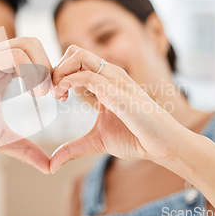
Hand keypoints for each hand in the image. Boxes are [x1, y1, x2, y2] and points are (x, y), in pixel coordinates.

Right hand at [0, 37, 52, 173]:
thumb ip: (24, 149)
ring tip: (42, 93)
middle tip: (54, 94)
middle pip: (34, 43)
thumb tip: (49, 167)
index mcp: (2, 71)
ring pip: (27, 44)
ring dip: (42, 68)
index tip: (57, 98)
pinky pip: (11, 55)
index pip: (35, 55)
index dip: (51, 74)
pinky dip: (29, 70)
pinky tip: (30, 92)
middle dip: (51, 67)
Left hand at [50, 45, 186, 172]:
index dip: (60, 74)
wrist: (162, 144)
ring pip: (78, 55)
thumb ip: (73, 148)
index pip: (76, 60)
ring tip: (57, 95)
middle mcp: (109, 75)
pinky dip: (68, 82)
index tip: (56, 96)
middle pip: (74, 51)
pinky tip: (64, 97)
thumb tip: (52, 164)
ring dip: (60, 72)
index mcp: (106, 81)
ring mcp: (114, 80)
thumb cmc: (136, 138)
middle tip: (53, 93)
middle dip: (57, 68)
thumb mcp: (96, 141)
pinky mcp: (117, 92)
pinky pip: (87, 76)